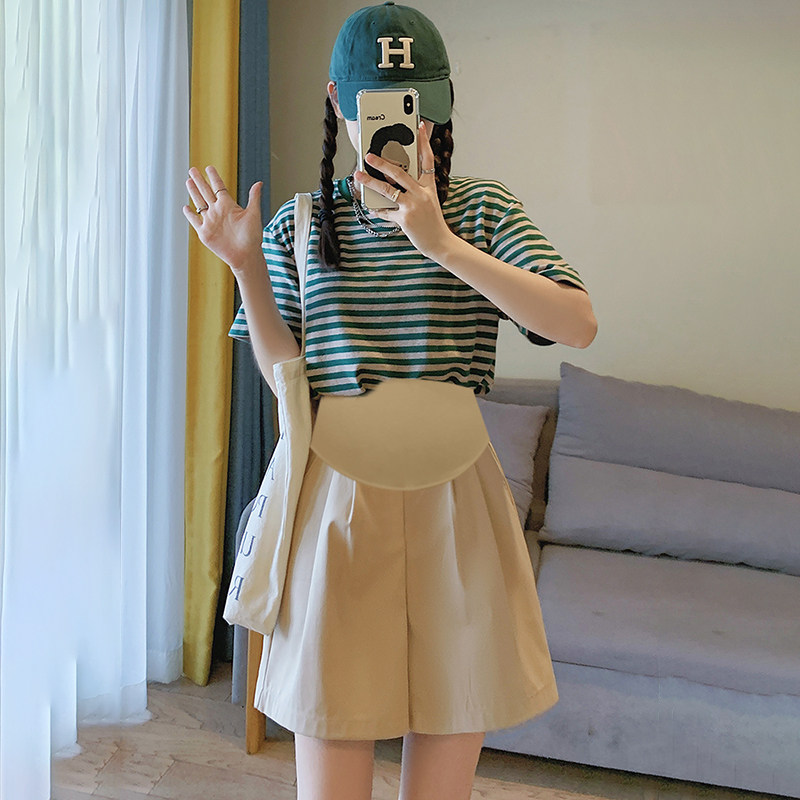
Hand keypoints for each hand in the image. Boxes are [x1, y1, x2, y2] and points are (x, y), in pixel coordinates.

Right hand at [183, 166, 263, 273]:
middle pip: (206, 192)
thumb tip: (259, 183)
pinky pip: (195, 221)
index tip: (209, 168)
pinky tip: (186, 207)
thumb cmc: (252, 237)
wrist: (246, 255)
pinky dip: (190, 214)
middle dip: (199, 181)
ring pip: (199, 203)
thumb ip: (253, 198)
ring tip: (188, 181)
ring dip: (193, 192)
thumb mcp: (254, 214)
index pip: (219, 188)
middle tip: (193, 169)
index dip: (214, 177)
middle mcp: (218, 211)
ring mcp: (210, 221)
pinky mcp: (205, 233)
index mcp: (229, 206)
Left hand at [354, 121, 455, 261]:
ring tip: (358, 176)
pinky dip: (377, 210)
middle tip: (368, 155)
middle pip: (399, 172)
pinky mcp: (405, 219)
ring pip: (387, 190)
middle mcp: (421, 194)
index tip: (419, 126)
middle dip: (382, 162)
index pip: (427, 159)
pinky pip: (386, 212)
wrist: (440, 243)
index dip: (423, 141)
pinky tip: (371, 207)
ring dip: (370, 182)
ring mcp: (413, 206)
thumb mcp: (429, 201)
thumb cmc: (433, 222)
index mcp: (428, 187)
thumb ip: (415, 190)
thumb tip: (392, 180)